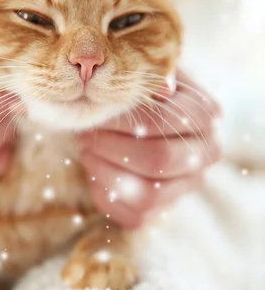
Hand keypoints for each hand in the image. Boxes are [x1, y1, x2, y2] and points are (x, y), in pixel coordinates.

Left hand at [76, 71, 221, 227]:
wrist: (134, 122)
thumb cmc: (137, 92)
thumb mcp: (143, 74)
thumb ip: (149, 77)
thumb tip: (164, 87)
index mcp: (204, 115)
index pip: (164, 121)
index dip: (122, 121)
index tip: (94, 115)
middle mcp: (205, 153)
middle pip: (158, 160)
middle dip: (111, 148)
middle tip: (84, 136)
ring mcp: (187, 185)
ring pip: (148, 195)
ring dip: (106, 173)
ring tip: (87, 152)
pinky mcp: (162, 210)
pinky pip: (133, 215)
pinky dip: (106, 194)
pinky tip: (95, 170)